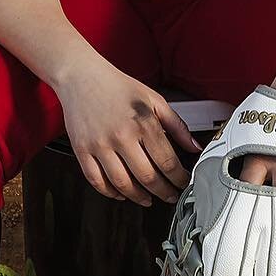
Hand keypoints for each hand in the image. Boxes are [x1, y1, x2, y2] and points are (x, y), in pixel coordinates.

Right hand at [55, 57, 203, 205]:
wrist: (81, 77)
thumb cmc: (118, 87)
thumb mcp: (154, 100)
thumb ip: (177, 125)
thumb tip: (194, 146)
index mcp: (143, 122)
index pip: (167, 161)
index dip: (179, 178)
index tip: (183, 183)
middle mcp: (121, 135)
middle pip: (147, 177)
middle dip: (163, 192)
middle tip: (170, 196)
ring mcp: (100, 145)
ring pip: (122, 184)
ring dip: (139, 197)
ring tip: (148, 199)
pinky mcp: (82, 150)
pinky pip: (97, 181)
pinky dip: (111, 192)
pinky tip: (121, 193)